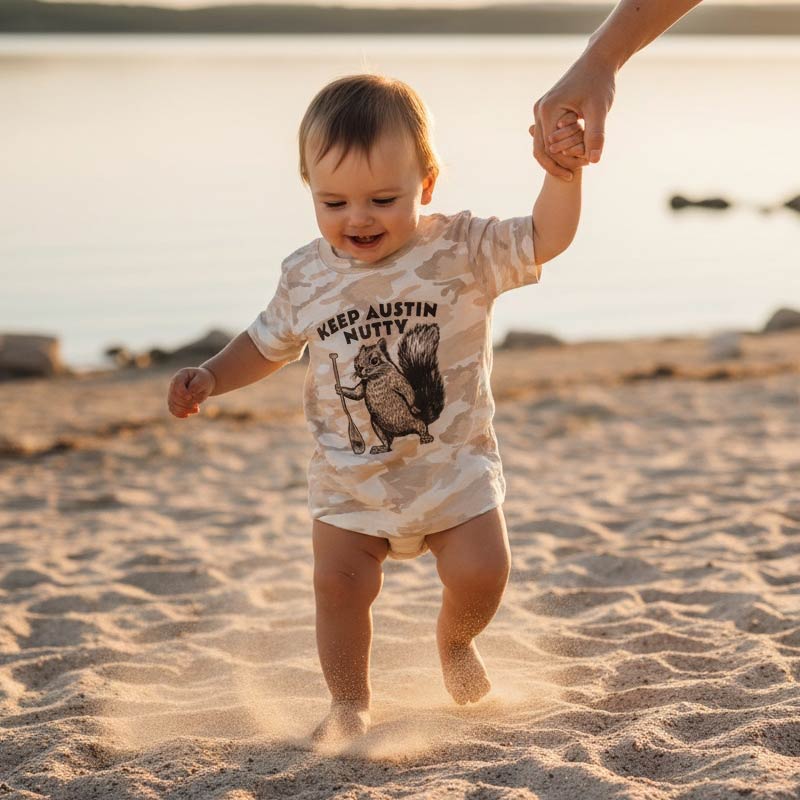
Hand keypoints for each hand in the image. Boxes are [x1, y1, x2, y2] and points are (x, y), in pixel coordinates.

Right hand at [167, 366, 215, 418]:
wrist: (203, 383)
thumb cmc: (203, 380)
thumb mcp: (203, 380)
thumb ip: (196, 385)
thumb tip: (190, 394)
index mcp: (180, 376)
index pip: (177, 386)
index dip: (183, 393)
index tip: (191, 397)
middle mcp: (173, 384)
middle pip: (175, 397)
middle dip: (186, 403)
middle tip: (197, 404)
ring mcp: (172, 393)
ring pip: (173, 405)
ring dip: (184, 410)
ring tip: (196, 409)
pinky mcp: (174, 401)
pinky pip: (172, 410)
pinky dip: (179, 414)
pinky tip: (187, 415)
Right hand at [532, 51, 615, 178]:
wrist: (597, 60)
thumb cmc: (600, 82)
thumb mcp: (599, 109)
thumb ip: (596, 135)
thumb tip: (595, 161)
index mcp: (548, 110)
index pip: (550, 148)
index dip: (566, 161)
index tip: (587, 165)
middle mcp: (539, 110)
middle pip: (541, 150)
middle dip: (558, 164)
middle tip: (577, 174)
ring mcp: (540, 110)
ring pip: (542, 145)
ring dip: (558, 157)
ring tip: (578, 165)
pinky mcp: (546, 110)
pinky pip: (547, 136)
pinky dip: (559, 147)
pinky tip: (574, 153)